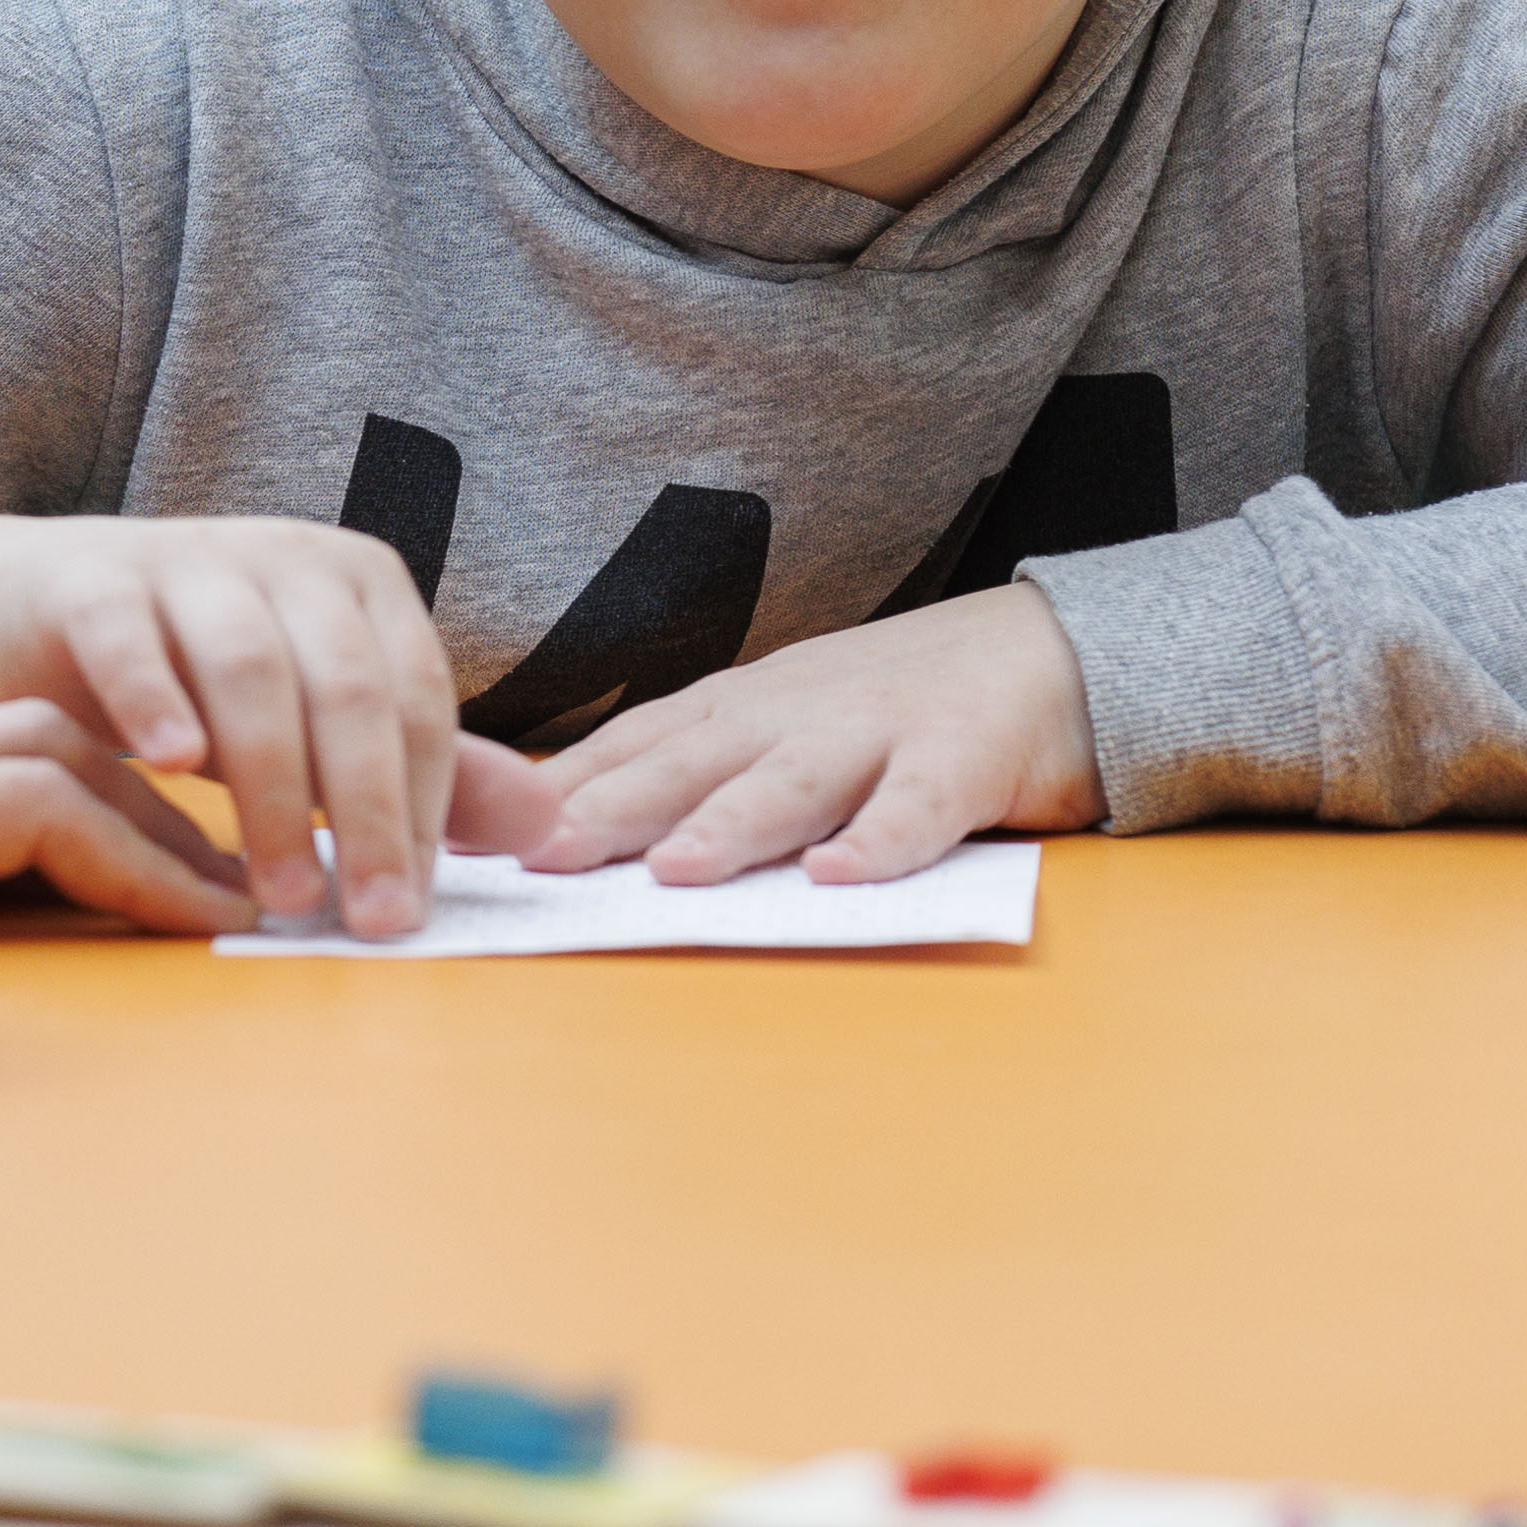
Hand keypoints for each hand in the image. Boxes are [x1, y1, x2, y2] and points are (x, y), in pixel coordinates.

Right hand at [0, 513, 486, 939]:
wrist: (41, 608)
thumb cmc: (198, 674)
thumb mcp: (319, 718)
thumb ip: (426, 770)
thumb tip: (549, 824)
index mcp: (359, 582)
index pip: (416, 698)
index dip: (423, 809)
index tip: (413, 910)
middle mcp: (286, 556)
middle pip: (347, 688)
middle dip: (365, 814)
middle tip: (369, 920)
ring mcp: (188, 560)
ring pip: (251, 669)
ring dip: (273, 790)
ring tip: (279, 892)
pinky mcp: (95, 581)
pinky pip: (131, 635)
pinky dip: (156, 695)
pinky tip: (172, 764)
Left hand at [523, 585, 1102, 882]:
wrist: (1048, 649)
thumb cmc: (892, 707)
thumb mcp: (780, 727)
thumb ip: (693, 773)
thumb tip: (566, 833)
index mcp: (740, 710)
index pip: (630, 747)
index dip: (555, 789)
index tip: (478, 829)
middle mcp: (792, 713)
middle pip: (688, 762)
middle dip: (610, 807)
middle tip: (538, 855)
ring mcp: (878, 730)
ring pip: (792, 780)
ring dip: (730, 824)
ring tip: (673, 869)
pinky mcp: (964, 756)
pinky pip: (920, 806)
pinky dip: (882, 840)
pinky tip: (841, 877)